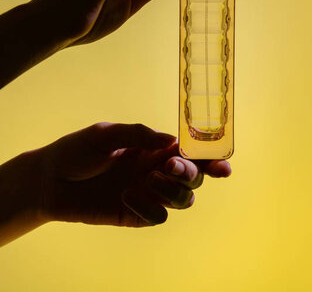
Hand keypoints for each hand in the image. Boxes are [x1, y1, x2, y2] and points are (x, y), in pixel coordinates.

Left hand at [39, 122, 230, 227]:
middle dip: (190, 172)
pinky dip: (149, 209)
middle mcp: (155, 170)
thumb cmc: (77, 150)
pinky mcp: (133, 215)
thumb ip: (139, 135)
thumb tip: (172, 141)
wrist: (49, 180)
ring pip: (182, 199)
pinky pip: (157, 217)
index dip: (211, 158)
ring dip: (173, 190)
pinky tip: (126, 198)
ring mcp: (146, 194)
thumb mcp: (107, 133)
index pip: (190, 152)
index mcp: (153, 148)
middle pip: (194, 177)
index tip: (223, 165)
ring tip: (147, 180)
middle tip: (168, 166)